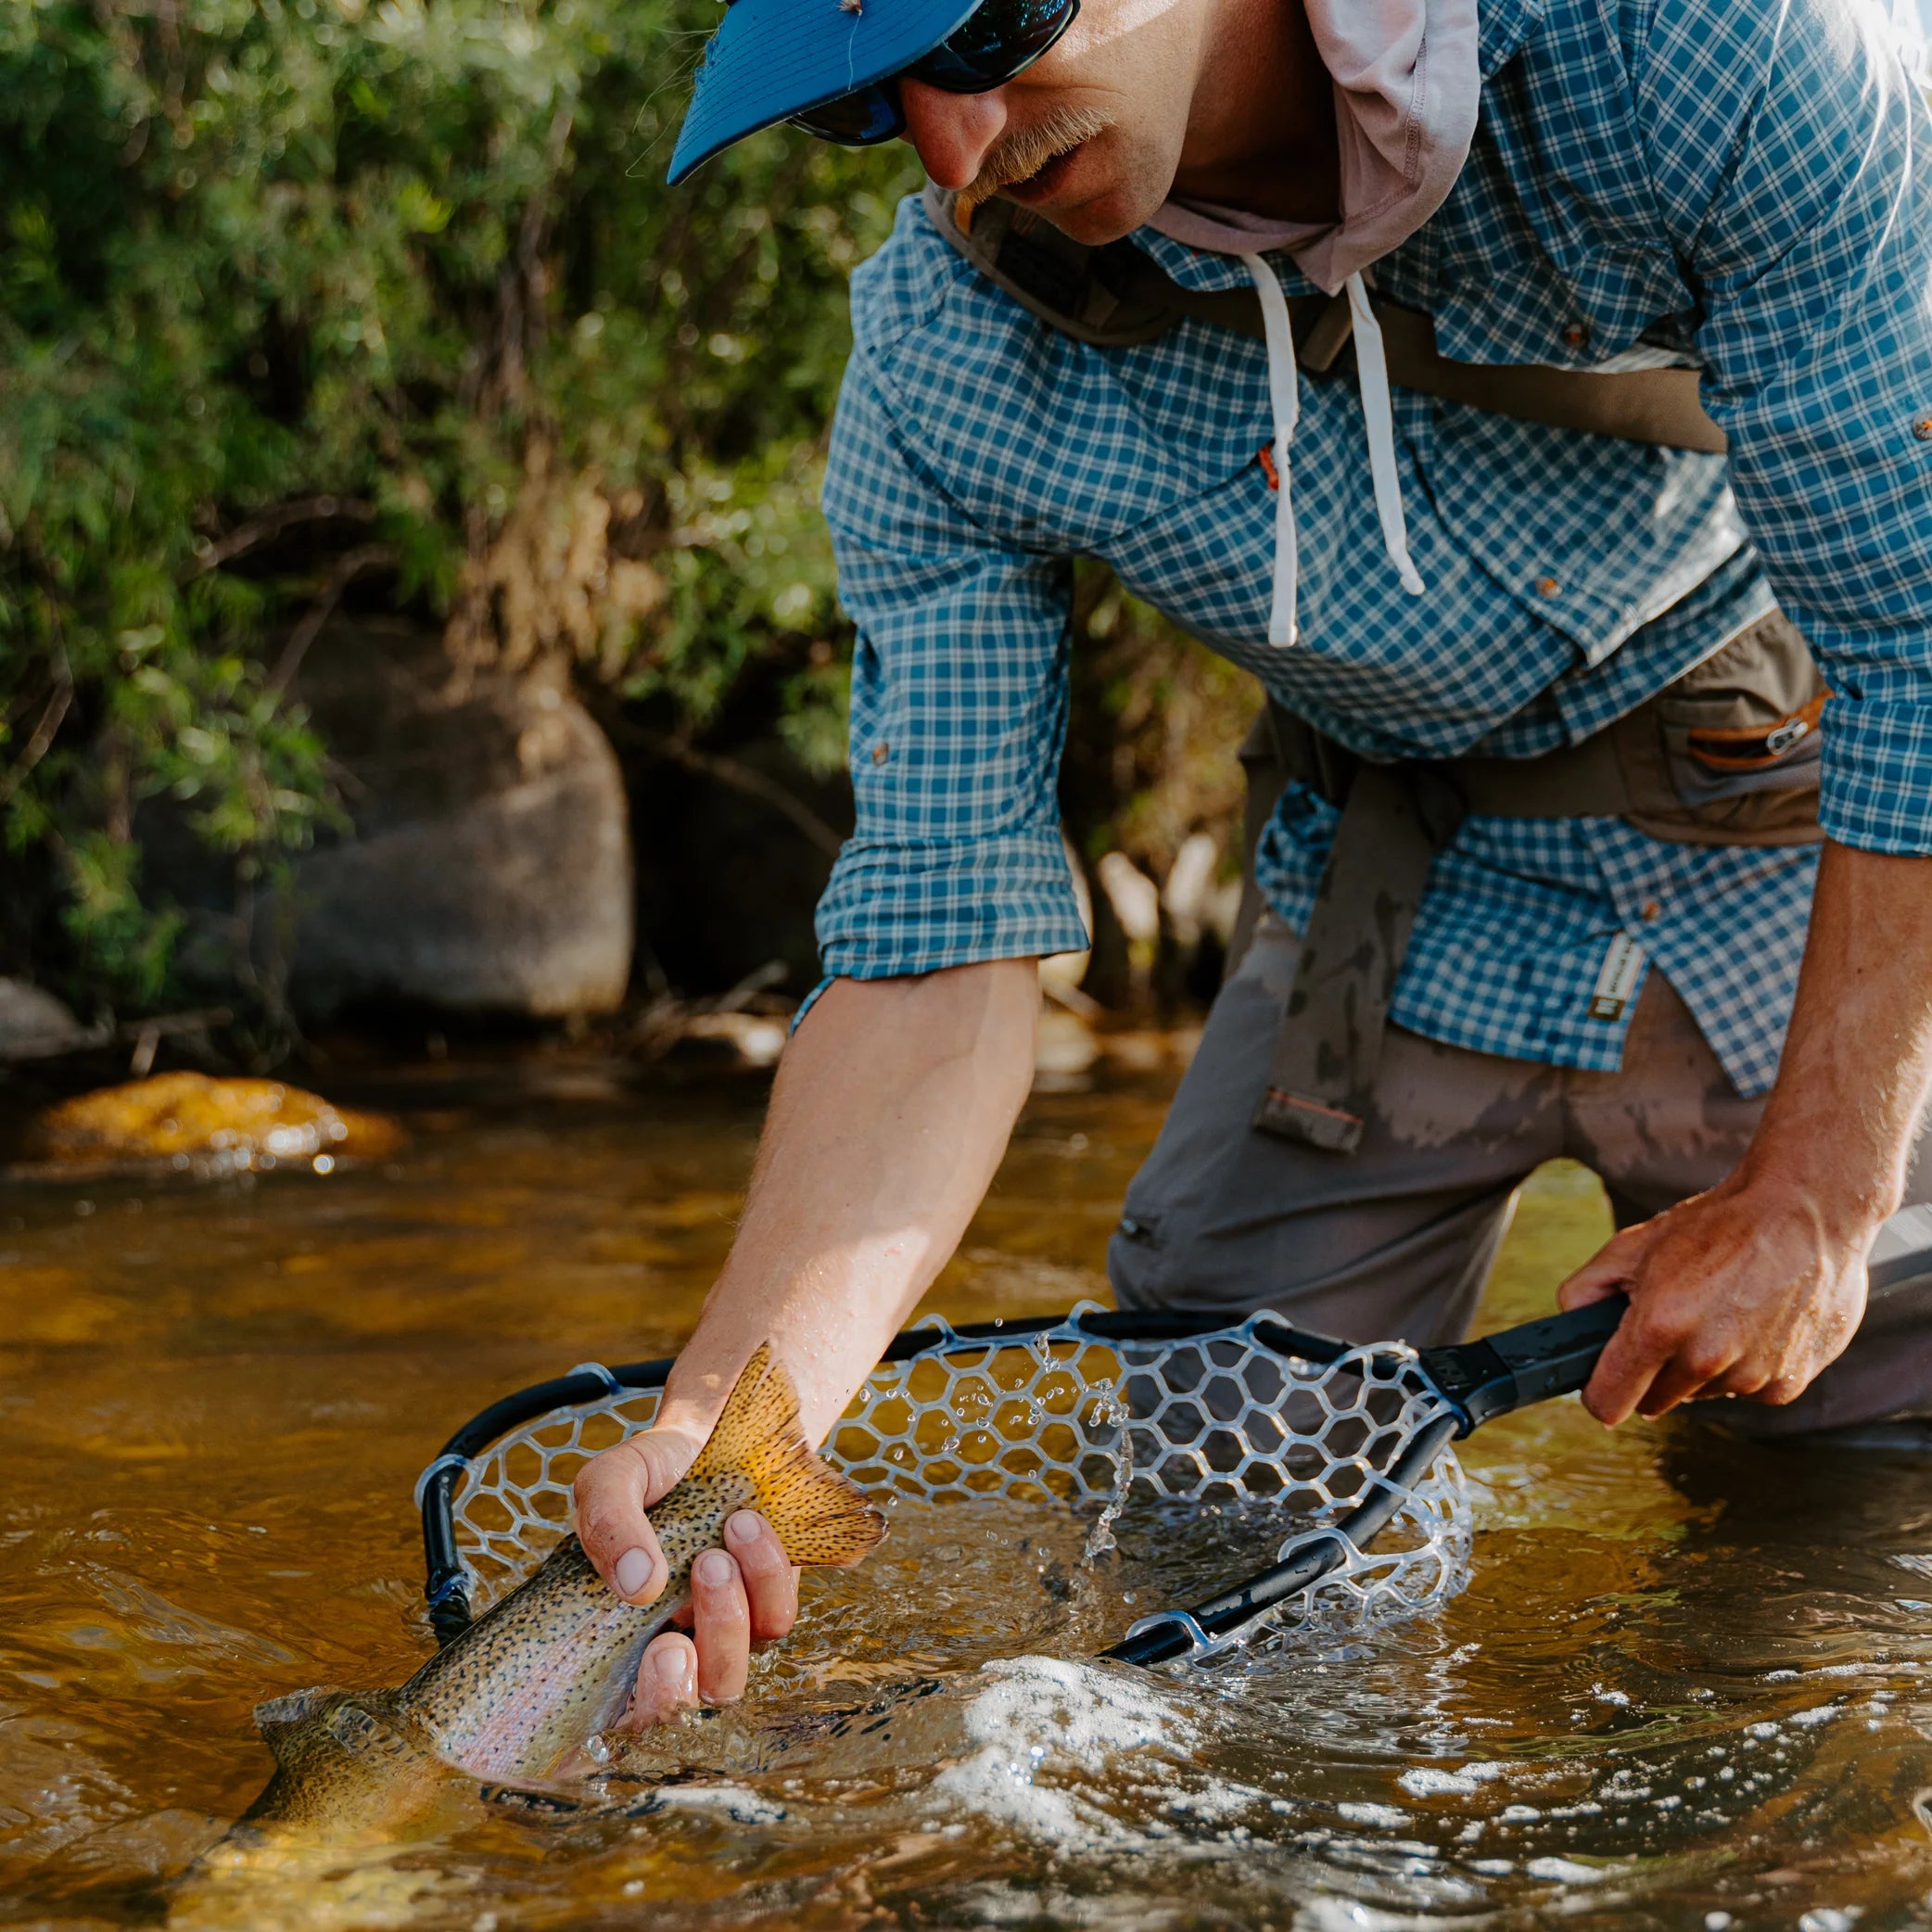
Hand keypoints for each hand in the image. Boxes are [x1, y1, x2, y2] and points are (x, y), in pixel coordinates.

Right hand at [574, 1431, 799, 1724]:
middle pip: (679, 1716)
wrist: (710, 1434)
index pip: (616, 1722)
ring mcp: (720, 1636)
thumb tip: (639, 1586)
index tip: (654, 1659)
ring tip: (714, 1554)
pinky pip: (776, 1621)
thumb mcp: (610, 1482)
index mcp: (613, 1641)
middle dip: (681, 1690)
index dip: (638, 1716)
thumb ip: (607, 1525)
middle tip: (671, 1638)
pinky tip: (744, 1525)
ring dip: (724, 1620)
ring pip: (729, 1676)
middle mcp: (667, 1649)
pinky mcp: (767, 1609)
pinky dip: (764, 1577)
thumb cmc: (650, 1472)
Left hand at [1556, 1172, 1873, 1425]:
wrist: (1805, 1211)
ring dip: (1702, 1366)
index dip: (1599, 1392)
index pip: (1608, 1403)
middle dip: (1653, 1370)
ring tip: (1720, 1311)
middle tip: (1671, 1321)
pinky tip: (1755, 1321)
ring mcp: (1753, 1376)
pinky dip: (1745, 1365)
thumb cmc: (1718, 1225)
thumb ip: (1586, 1290)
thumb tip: (1570, 1325)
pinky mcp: (1790, 1382)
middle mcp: (1707, 1359)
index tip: (1603, 1379)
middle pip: (1655, 1401)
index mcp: (1659, 1327)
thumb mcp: (1633, 1245)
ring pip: (1703, 1393)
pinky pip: (1748, 1389)